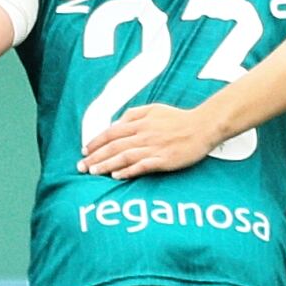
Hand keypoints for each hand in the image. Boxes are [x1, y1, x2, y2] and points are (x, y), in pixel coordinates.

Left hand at [78, 103, 218, 179]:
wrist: (203, 126)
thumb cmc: (179, 119)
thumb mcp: (154, 109)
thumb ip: (134, 114)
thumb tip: (116, 123)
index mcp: (140, 122)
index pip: (111, 132)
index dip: (96, 142)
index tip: (84, 150)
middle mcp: (144, 134)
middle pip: (113, 146)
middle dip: (95, 156)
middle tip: (81, 166)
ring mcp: (153, 147)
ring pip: (124, 157)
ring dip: (106, 165)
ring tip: (93, 172)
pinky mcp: (163, 159)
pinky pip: (142, 166)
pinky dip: (128, 171)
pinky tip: (116, 176)